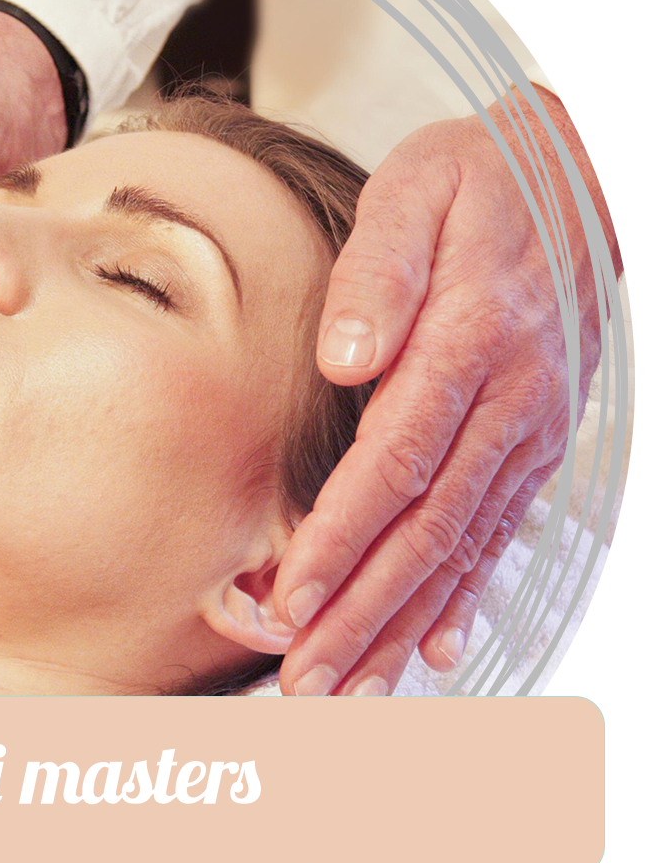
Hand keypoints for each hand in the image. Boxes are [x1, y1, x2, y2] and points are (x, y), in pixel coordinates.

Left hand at [273, 84, 623, 695]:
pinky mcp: (534, 441)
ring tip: (350, 687)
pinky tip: (435, 649)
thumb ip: (378, 270)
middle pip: (426, 527)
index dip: (342, 536)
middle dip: (363, 611)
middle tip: (308, 681)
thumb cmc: (476, 180)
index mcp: (470, 341)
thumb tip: (344, 357)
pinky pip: (498, 531)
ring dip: (401, 624)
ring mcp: (528, 430)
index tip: (292, 597)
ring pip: (460, 546)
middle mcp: (509, 401)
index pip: (396, 460)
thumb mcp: (417, 190)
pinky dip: (465, 596)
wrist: (569, 175)